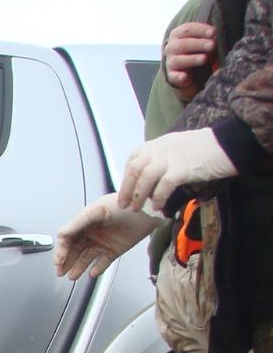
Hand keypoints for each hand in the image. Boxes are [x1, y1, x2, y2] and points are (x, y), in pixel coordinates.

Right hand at [53, 194, 162, 279]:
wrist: (149, 210)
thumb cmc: (125, 204)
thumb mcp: (98, 210)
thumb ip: (78, 222)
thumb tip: (61, 234)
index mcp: (85, 222)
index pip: (67, 239)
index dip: (61, 251)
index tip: (59, 261)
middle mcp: (92, 233)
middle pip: (74, 251)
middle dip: (66, 262)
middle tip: (60, 272)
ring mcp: (103, 242)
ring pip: (86, 258)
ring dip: (78, 267)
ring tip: (73, 276)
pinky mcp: (115, 250)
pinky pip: (102, 262)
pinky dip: (97, 269)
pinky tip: (92, 273)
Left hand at [118, 128, 237, 212]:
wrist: (228, 144)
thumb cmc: (203, 149)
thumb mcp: (176, 148)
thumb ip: (161, 158)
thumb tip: (149, 180)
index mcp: (157, 144)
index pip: (133, 160)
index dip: (126, 178)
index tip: (126, 191)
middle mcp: (160, 148)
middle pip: (134, 170)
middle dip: (126, 190)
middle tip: (124, 205)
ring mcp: (170, 157)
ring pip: (145, 178)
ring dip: (139, 196)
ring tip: (137, 209)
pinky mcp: (182, 168)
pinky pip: (164, 185)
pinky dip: (158, 198)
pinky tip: (158, 207)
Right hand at [164, 21, 214, 98]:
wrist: (189, 70)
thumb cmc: (198, 50)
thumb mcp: (202, 39)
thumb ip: (209, 35)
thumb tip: (218, 33)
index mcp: (178, 34)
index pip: (187, 29)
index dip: (200, 30)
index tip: (213, 32)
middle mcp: (172, 47)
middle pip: (183, 44)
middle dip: (199, 44)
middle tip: (212, 45)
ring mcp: (170, 62)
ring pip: (178, 60)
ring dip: (192, 59)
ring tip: (204, 59)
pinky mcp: (172, 76)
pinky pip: (174, 76)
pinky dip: (178, 76)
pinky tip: (185, 77)